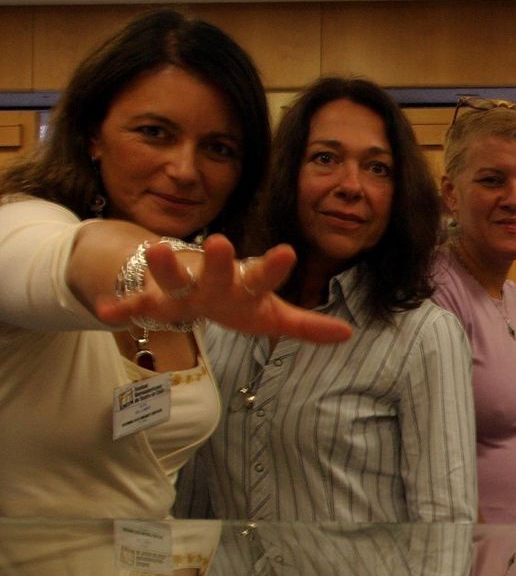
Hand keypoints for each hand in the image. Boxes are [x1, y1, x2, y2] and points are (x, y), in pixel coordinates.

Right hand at [95, 234, 352, 343]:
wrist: (191, 288)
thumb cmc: (237, 301)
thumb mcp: (271, 316)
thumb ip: (306, 326)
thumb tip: (348, 335)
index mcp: (243, 287)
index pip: (263, 277)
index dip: (276, 267)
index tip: (289, 250)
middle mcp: (212, 283)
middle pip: (216, 273)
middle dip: (217, 260)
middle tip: (221, 240)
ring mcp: (180, 289)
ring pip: (172, 279)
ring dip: (165, 266)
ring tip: (157, 248)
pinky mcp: (152, 300)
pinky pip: (135, 305)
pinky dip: (121, 309)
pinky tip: (106, 311)